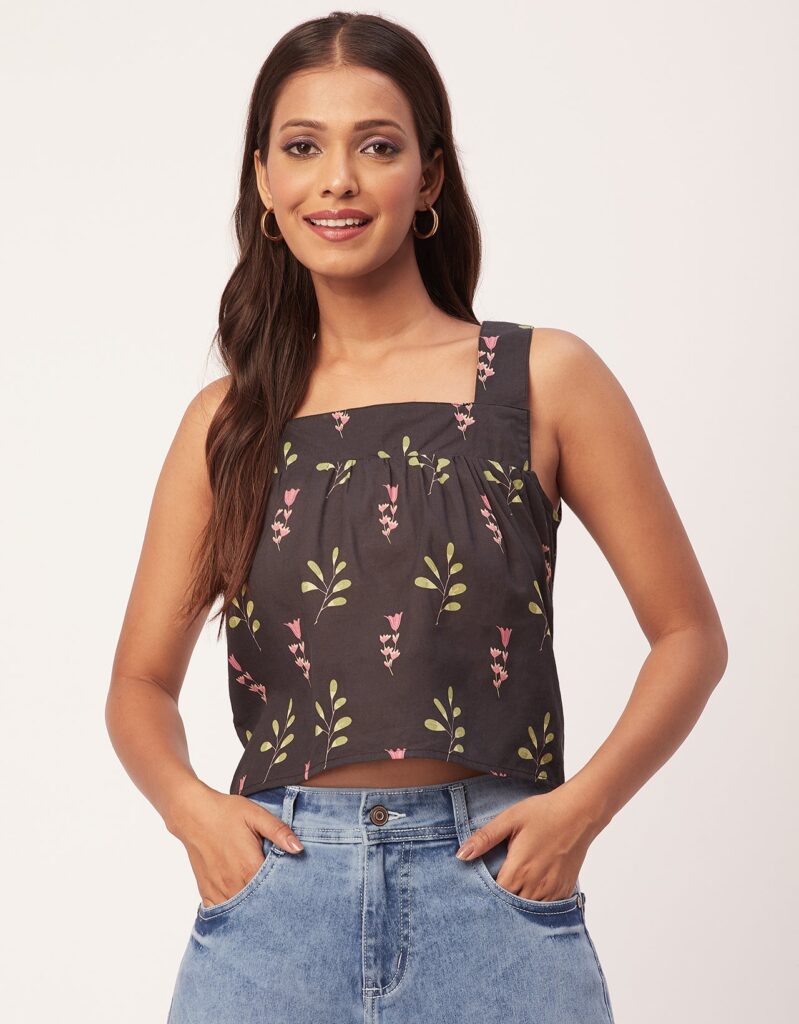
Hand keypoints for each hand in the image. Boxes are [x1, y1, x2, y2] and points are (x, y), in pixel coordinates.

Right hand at [166, 787, 303, 907]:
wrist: (192, 814)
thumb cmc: (226, 812)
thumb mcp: (256, 815)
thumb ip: (279, 832)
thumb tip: (299, 848)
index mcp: (249, 867)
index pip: (274, 891)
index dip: (285, 892)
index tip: (294, 891)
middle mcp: (234, 884)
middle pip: (258, 905)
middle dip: (271, 904)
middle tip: (282, 901)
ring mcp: (218, 890)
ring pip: (240, 912)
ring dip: (252, 910)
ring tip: (264, 904)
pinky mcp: (206, 892)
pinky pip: (220, 912)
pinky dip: (232, 913)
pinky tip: (241, 907)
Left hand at [454, 787, 598, 901]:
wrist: (579, 812)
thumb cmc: (543, 812)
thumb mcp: (510, 819)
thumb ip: (484, 838)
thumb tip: (461, 855)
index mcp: (518, 869)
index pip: (494, 897)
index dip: (485, 895)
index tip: (478, 888)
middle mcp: (535, 885)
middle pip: (510, 907)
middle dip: (500, 902)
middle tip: (494, 888)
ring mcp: (552, 890)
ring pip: (528, 911)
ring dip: (518, 904)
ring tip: (511, 890)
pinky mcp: (564, 890)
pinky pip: (546, 908)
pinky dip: (536, 903)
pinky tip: (530, 890)